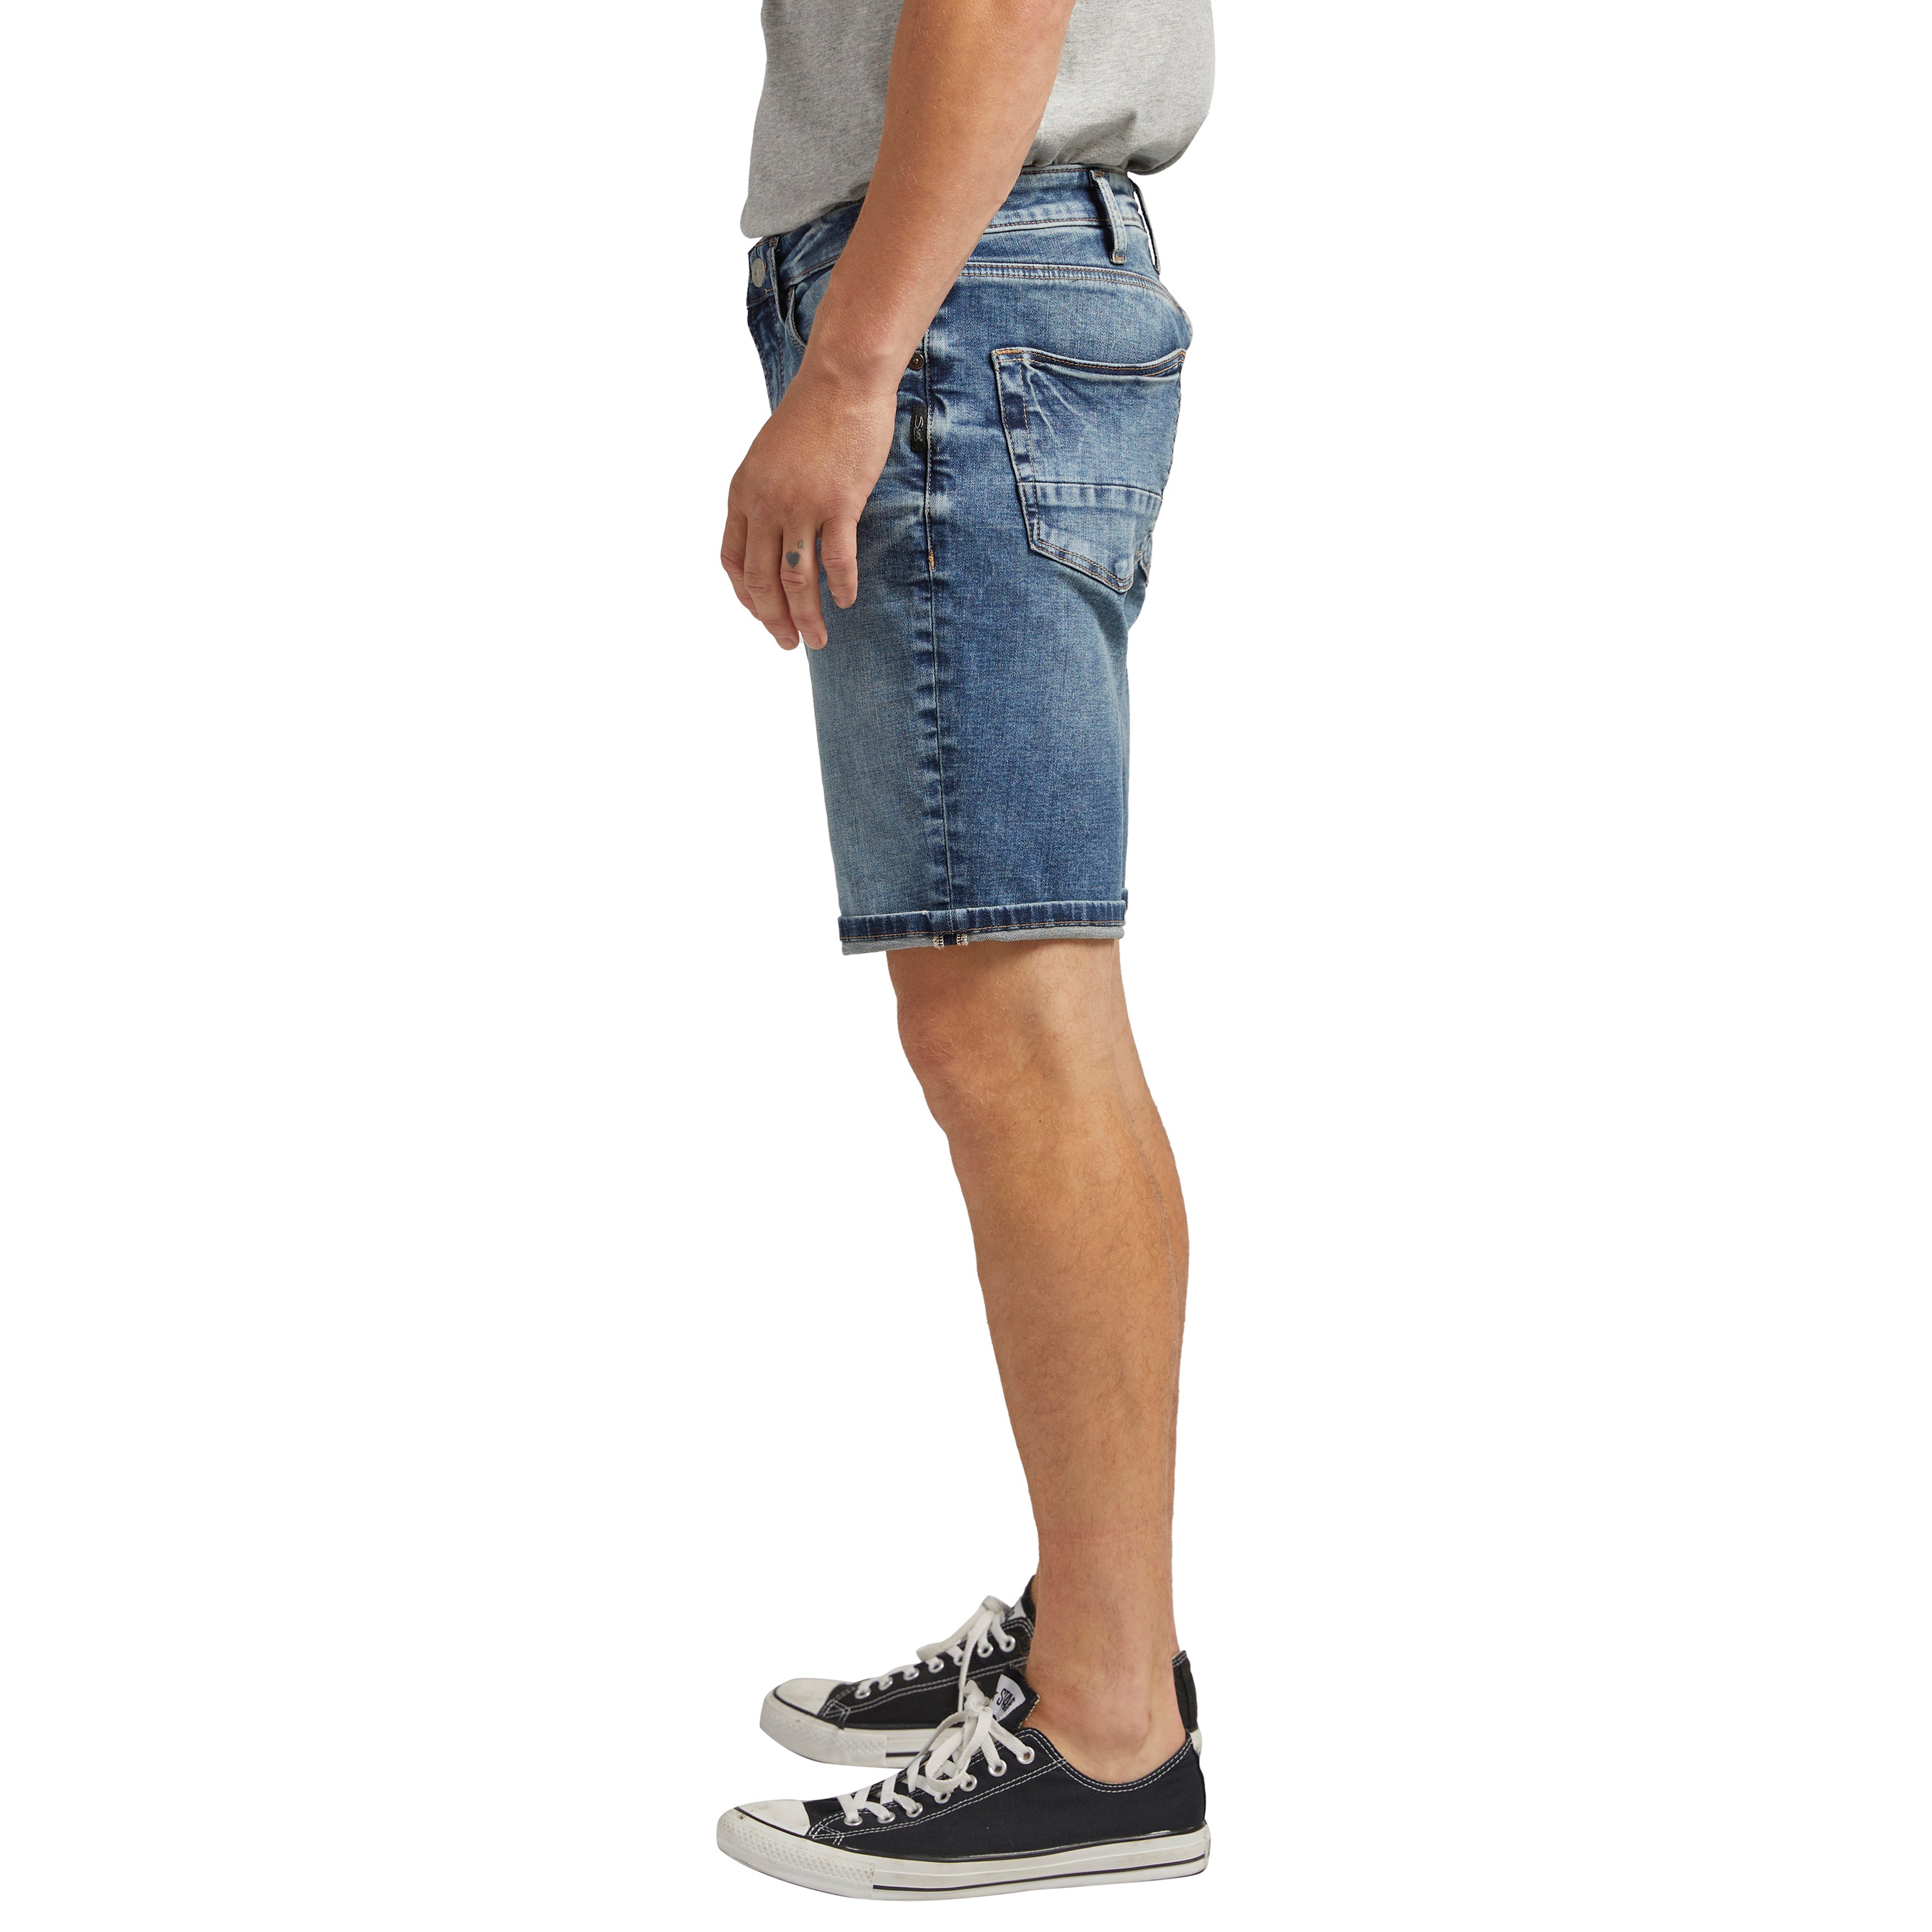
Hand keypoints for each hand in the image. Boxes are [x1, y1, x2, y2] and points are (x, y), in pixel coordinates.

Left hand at [720, 358, 898, 649]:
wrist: (840, 381)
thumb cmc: (811, 417)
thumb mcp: (769, 458)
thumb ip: (765, 496)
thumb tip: (773, 534)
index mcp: (743, 494)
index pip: (733, 560)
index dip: (745, 597)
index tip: (761, 616)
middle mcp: (766, 504)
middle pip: (761, 579)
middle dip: (773, 620)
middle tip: (788, 644)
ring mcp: (801, 505)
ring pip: (796, 579)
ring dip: (805, 617)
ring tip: (816, 641)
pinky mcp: (838, 503)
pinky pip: (837, 559)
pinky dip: (841, 586)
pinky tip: (846, 602)